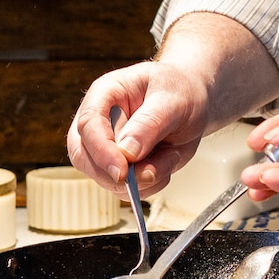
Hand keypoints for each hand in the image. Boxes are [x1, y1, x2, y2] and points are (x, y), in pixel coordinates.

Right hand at [68, 61, 209, 195]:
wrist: (195, 101)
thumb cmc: (181, 90)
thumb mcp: (173, 100)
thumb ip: (149, 124)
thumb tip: (127, 152)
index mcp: (105, 94)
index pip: (88, 125)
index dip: (101, 151)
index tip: (122, 171)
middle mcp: (99, 122)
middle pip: (84, 156)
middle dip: (117, 174)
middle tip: (152, 172)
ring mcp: (107, 146)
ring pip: (106, 179)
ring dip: (143, 178)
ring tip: (171, 153)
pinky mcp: (120, 166)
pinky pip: (126, 189)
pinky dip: (151, 184)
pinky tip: (167, 160)